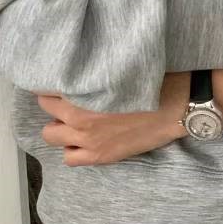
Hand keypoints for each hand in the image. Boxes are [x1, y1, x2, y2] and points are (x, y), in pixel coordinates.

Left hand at [36, 72, 189, 165]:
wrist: (176, 107)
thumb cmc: (152, 82)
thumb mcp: (118, 69)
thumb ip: (93, 72)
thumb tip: (80, 65)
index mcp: (82, 92)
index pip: (47, 87)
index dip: (53, 83)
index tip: (62, 81)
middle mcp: (79, 117)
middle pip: (46, 109)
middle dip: (54, 104)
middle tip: (68, 100)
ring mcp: (88, 140)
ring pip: (51, 135)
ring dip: (60, 127)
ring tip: (73, 121)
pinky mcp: (101, 156)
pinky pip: (70, 158)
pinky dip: (72, 149)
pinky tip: (83, 140)